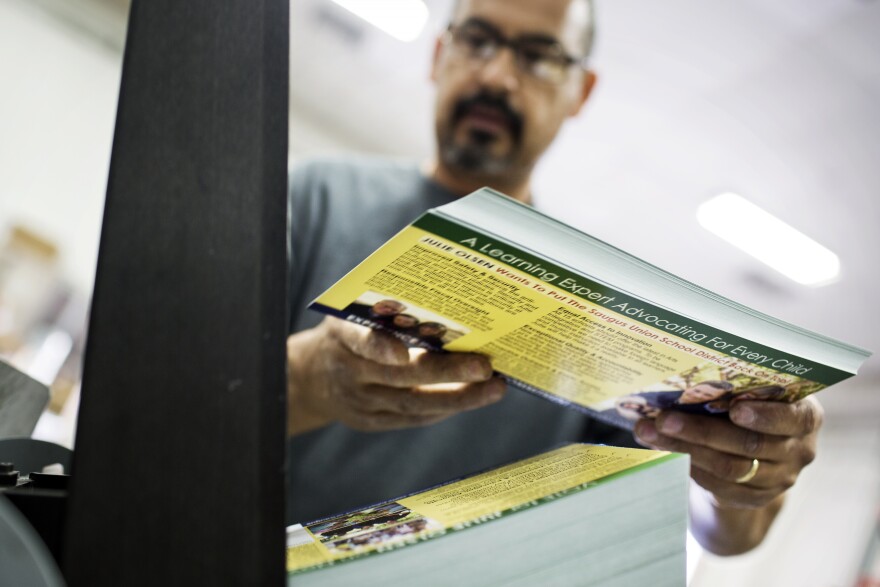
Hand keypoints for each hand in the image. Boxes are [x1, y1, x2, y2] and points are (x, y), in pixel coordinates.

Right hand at [287, 317, 505, 433]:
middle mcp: (350, 371)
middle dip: (445, 372)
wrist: (311, 376)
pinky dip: (445, 408)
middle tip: (484, 367)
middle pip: (399, 376)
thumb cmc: (349, 332)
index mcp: (342, 335)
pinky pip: (413, 418)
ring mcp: (361, 402)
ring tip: (494, 388)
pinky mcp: (372, 422)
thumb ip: (386, 309)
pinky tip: (474, 398)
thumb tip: (446, 297)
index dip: (378, 346)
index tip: (402, 353)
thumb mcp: (352, 312)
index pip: (358, 340)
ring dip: (458, 398)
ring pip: (412, 404)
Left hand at [633, 396, 822, 552]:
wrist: (756, 448)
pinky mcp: (756, 497)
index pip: (793, 418)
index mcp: (806, 416)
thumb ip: (738, 386)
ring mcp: (780, 478)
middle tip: (664, 419)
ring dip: (686, 449)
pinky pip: (722, 487)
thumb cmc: (754, 404)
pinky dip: (692, 469)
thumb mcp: (757, 392)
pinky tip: (665, 454)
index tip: (735, 409)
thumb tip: (683, 377)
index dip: (765, 416)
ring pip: (730, 468)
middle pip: (749, 444)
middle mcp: (799, 450)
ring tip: (649, 433)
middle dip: (702, 431)